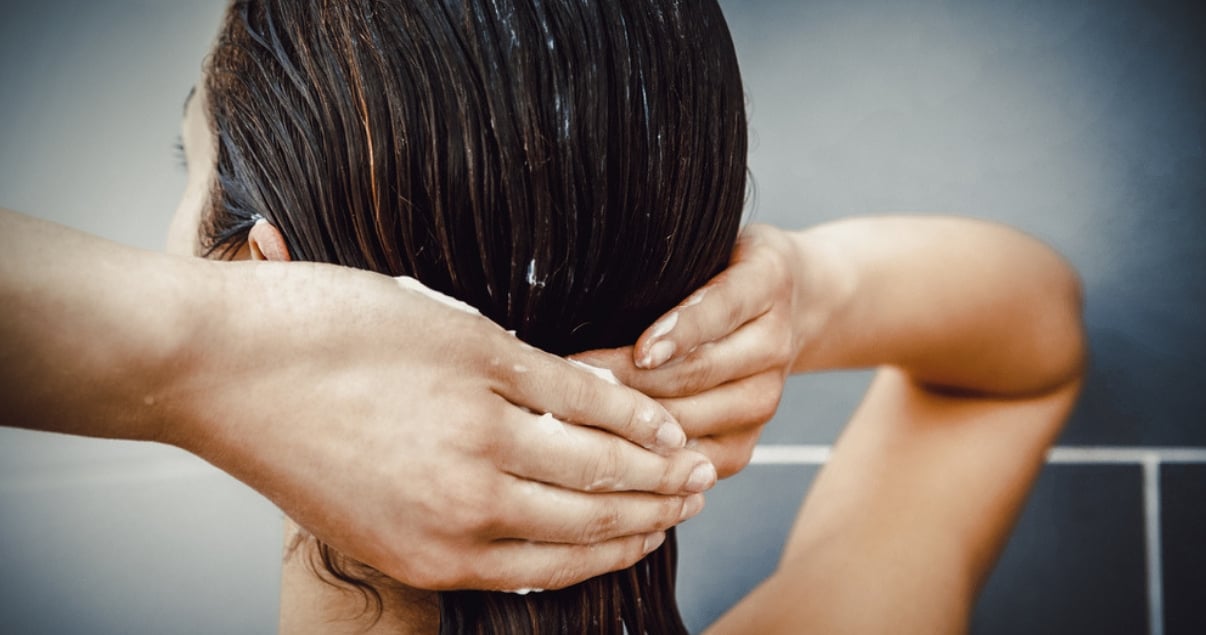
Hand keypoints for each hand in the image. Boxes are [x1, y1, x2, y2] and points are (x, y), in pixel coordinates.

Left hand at [162, 261, 715, 590]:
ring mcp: (479, 433)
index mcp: (437, 555)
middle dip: (656, 512)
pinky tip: (657, 413)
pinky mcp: (481, 362)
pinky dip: (629, 407)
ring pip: (599, 461)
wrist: (221, 371)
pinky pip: (579, 394)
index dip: (620, 551)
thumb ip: (446, 526)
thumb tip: (520, 517)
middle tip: (695, 499)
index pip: (560, 563)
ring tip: (694, 461)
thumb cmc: (288, 440)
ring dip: (659, 465)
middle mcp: (467, 508)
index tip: (652, 536)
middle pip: (593, 517)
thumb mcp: (366, 516)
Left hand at [574, 224, 806, 477]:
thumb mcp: (712, 247)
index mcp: (766, 285)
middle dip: (630, 382)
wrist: (795, 309)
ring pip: (690, 420)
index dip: (678, 334)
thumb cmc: (728, 273)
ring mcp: (765, 400)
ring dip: (633, 422)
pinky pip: (695, 461)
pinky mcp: (747, 442)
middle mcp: (773, 345)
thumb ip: (674, 266)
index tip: (640, 351)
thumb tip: (596, 283)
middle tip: (574, 379)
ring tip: (580, 414)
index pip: (718, 311)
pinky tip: (610, 450)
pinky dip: (653, 460)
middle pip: (696, 375)